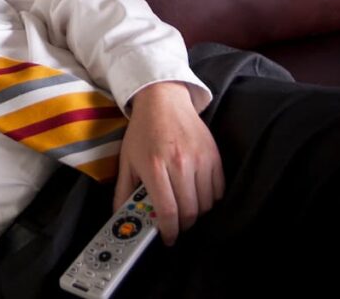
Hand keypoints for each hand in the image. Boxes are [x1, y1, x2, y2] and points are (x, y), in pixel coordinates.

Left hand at [114, 81, 224, 245]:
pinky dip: (210, 198)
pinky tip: (197, 194)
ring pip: (206, 203)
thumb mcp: (126, 160)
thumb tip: (120, 216)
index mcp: (155, 167)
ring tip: (185, 207)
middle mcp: (179, 164)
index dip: (169, 231)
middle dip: (183, 225)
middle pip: (190, 211)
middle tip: (176, 224)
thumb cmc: (142, 132)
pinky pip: (219, 189)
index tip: (168, 238)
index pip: (168, 211)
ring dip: (196, 212)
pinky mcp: (214, 155)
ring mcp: (200, 159)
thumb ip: (123, 191)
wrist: (163, 101)